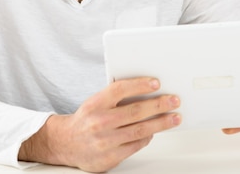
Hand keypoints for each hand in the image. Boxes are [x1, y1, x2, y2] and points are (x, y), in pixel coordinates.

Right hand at [19, 77, 180, 171]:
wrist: (65, 143)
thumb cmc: (85, 120)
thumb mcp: (95, 102)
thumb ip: (115, 96)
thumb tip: (146, 89)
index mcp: (95, 104)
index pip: (120, 89)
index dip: (140, 85)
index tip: (156, 82)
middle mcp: (99, 121)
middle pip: (135, 111)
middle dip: (159, 105)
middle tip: (174, 100)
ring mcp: (105, 141)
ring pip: (140, 130)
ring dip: (161, 123)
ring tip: (174, 117)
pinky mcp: (110, 157)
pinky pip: (135, 145)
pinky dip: (147, 137)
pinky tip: (154, 131)